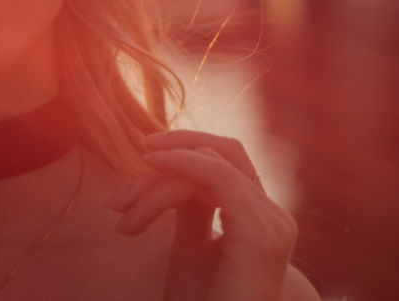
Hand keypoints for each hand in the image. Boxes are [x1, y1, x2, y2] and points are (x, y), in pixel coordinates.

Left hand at [111, 130, 298, 300]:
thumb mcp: (192, 249)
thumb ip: (192, 209)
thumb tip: (172, 172)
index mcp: (262, 219)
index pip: (228, 163)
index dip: (186, 150)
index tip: (143, 155)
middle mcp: (275, 217)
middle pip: (220, 156)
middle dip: (171, 155)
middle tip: (130, 177)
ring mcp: (272, 225)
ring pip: (210, 166)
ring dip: (157, 180)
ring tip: (123, 210)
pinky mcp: (258, 233)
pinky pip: (218, 176)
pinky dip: (181, 163)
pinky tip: (150, 167)